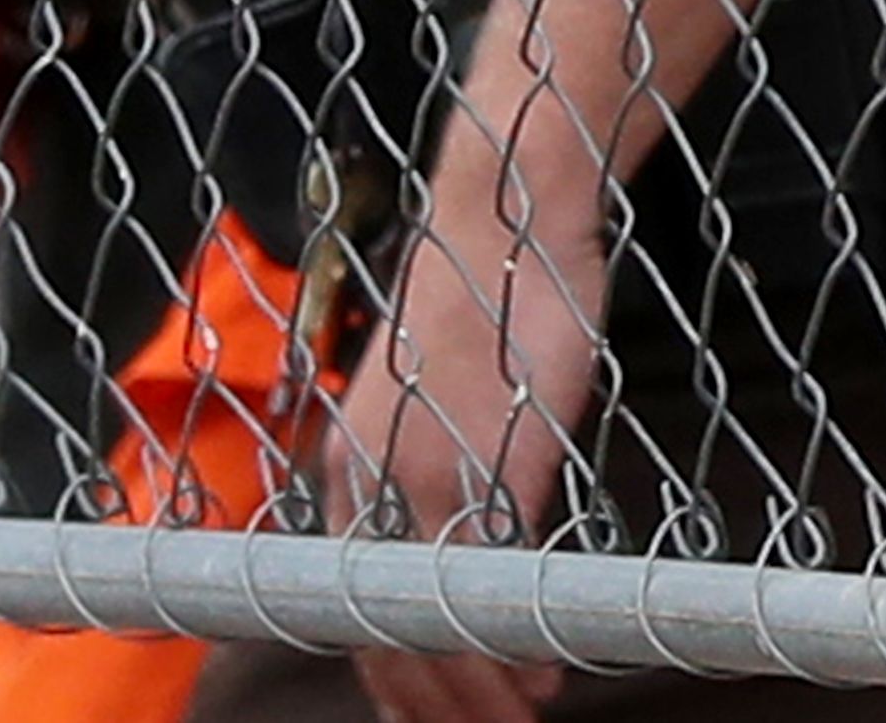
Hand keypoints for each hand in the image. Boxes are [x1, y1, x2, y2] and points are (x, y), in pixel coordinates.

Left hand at [322, 171, 609, 722]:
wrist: (504, 213)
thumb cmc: (482, 303)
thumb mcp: (430, 404)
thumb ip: (425, 479)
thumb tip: (447, 563)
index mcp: (349, 464)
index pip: (351, 606)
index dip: (391, 679)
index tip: (427, 720)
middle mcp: (371, 475)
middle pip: (389, 629)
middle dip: (435, 703)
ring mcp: (429, 470)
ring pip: (438, 618)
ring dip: (477, 689)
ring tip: (518, 718)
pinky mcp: (490, 458)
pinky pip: (491, 578)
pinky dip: (512, 636)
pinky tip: (536, 669)